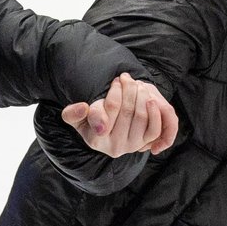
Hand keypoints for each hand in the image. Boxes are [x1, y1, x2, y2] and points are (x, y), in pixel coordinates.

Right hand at [62, 72, 178, 157]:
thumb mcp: (77, 117)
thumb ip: (72, 114)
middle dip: (129, 90)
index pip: (110, 108)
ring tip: (138, 85)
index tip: (116, 80)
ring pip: (141, 116)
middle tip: (128, 78)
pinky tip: (150, 99)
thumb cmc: (93, 120)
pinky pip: (154, 130)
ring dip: (141, 96)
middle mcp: (114, 147)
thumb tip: (83, 107)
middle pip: (127, 111)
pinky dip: (154, 113)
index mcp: (96, 139)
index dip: (116, 91)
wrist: (109, 133)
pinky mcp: (144, 144)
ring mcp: (131, 147)